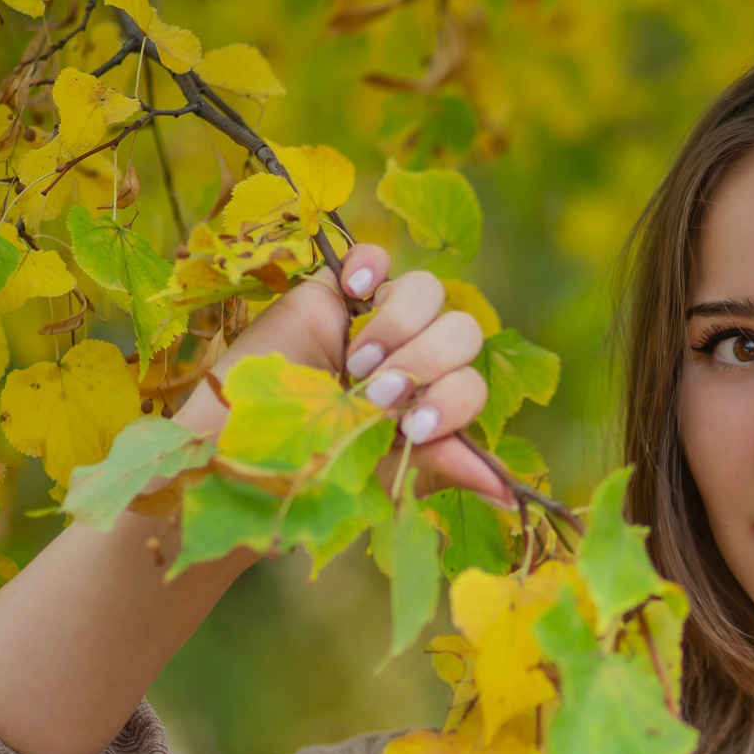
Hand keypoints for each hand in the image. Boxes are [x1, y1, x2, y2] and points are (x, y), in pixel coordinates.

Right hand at [174, 242, 511, 503]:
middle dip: (426, 363)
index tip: (413, 426)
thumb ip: (445, 465)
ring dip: (399, 325)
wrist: (244, 447)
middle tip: (379, 392)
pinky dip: (371, 267)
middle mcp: (415, 359)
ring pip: (428, 291)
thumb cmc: (315, 467)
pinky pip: (375, 257)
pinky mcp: (337, 292)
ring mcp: (378, 322)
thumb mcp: (385, 469)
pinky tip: (352, 292)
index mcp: (433, 402)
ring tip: (356, 361)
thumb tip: (510, 495)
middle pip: (463, 331)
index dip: (454, 398)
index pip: (474, 383)